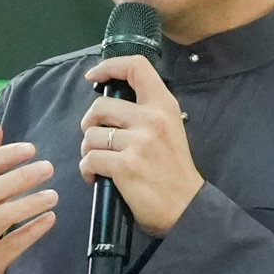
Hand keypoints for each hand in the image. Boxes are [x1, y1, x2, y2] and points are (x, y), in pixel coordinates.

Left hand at [79, 52, 203, 236]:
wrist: (187, 207)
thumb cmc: (173, 170)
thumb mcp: (169, 130)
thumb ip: (145, 114)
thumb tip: (109, 106)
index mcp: (164, 106)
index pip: (136, 67)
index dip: (109, 66)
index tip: (93, 76)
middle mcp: (152, 119)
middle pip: (100, 105)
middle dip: (89, 124)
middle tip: (96, 139)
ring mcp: (138, 142)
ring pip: (90, 135)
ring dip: (88, 150)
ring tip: (100, 162)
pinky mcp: (125, 165)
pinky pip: (90, 159)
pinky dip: (87, 169)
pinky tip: (96, 177)